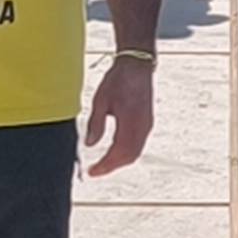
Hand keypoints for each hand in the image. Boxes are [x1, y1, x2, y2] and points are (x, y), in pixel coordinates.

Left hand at [83, 57, 153, 176]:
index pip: (118, 152)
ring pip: (135, 152)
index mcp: (130, 121)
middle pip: (129, 157)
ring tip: (103, 165)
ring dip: (119, 161)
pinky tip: (115, 152)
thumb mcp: (100, 100)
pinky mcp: (147, 122)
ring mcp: (147, 125)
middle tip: (95, 171)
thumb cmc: (118, 79)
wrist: (137, 65)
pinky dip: (127, 153)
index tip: (91, 172)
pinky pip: (139, 145)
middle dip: (111, 167)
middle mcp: (142, 126)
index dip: (105, 166)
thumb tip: (89, 144)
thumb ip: (96, 124)